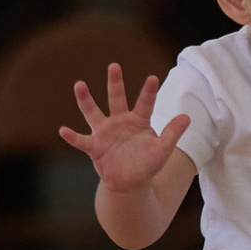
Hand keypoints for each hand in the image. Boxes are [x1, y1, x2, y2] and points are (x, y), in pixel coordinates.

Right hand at [60, 62, 188, 192]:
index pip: (145, 103)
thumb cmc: (147, 164)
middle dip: (115, 83)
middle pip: (116, 99)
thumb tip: (187, 117)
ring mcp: (104, 133)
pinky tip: (63, 130)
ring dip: (86, 100)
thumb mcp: (162, 149)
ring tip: (79, 85)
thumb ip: (172, 133)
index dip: (148, 92)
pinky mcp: (94, 147)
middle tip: (114, 66)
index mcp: (138, 121)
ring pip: (93, 113)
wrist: (131, 183)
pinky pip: (81, 141)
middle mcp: (119, 122)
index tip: (153, 78)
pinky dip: (72, 137)